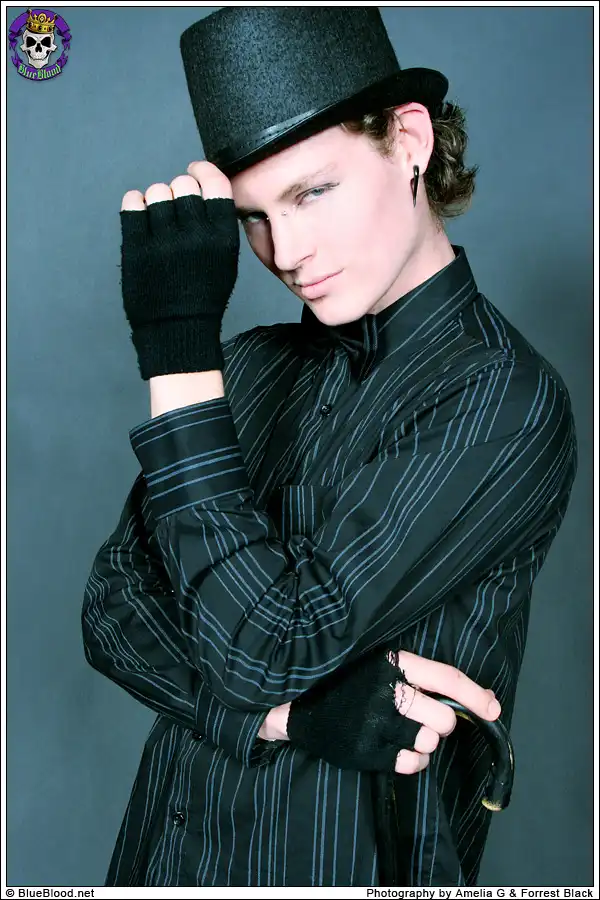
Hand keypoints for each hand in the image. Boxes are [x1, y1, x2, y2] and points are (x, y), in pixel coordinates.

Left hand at [119, 161, 239, 379]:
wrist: (177, 330)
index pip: (214, 182)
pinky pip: (132, 203)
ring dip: (157, 202)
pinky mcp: (136, 247)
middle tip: (175, 212)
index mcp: (222, 237)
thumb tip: (202, 187)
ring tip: (158, 223)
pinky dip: (135, 204)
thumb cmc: (202, 297)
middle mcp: (194, 234)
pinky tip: (140, 216)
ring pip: (156, 192)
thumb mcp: (225, 261)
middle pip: (183, 184)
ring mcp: (163, 240)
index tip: (194, 172)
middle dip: (178, 193)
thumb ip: (217, 224)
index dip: (202, 171)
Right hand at [269, 647, 500, 774]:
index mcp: (391, 663)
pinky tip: (392, 748)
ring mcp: (373, 723)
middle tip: (420, 720)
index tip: (494, 710)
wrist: (297, 705)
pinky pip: (410, 765)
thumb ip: (424, 678)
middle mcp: (384, 691)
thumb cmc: (349, 684)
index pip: (446, 678)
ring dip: (423, 745)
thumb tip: (486, 700)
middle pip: (443, 720)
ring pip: (428, 744)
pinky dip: (410, 762)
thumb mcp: (380, 667)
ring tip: (401, 733)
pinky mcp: (364, 751)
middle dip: (439, 726)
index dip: (476, 696)